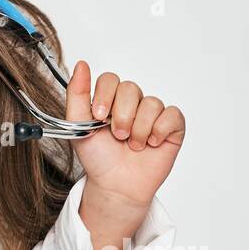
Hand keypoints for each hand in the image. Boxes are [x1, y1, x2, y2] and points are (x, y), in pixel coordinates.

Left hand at [66, 61, 184, 211]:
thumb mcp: (78, 125)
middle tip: (118, 136)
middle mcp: (132, 103)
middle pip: (131, 88)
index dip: (105, 95)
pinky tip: (152, 143)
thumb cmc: (98, 157)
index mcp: (109, 99)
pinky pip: (172, 115)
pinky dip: (159, 131)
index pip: (110, 79)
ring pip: (151, 103)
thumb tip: (81, 64)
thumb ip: (77, 94)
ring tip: (133, 145)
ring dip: (139, 129)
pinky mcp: (172, 126)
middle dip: (122, 116)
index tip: (99, 116)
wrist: (116, 185)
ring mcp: (152, 113)